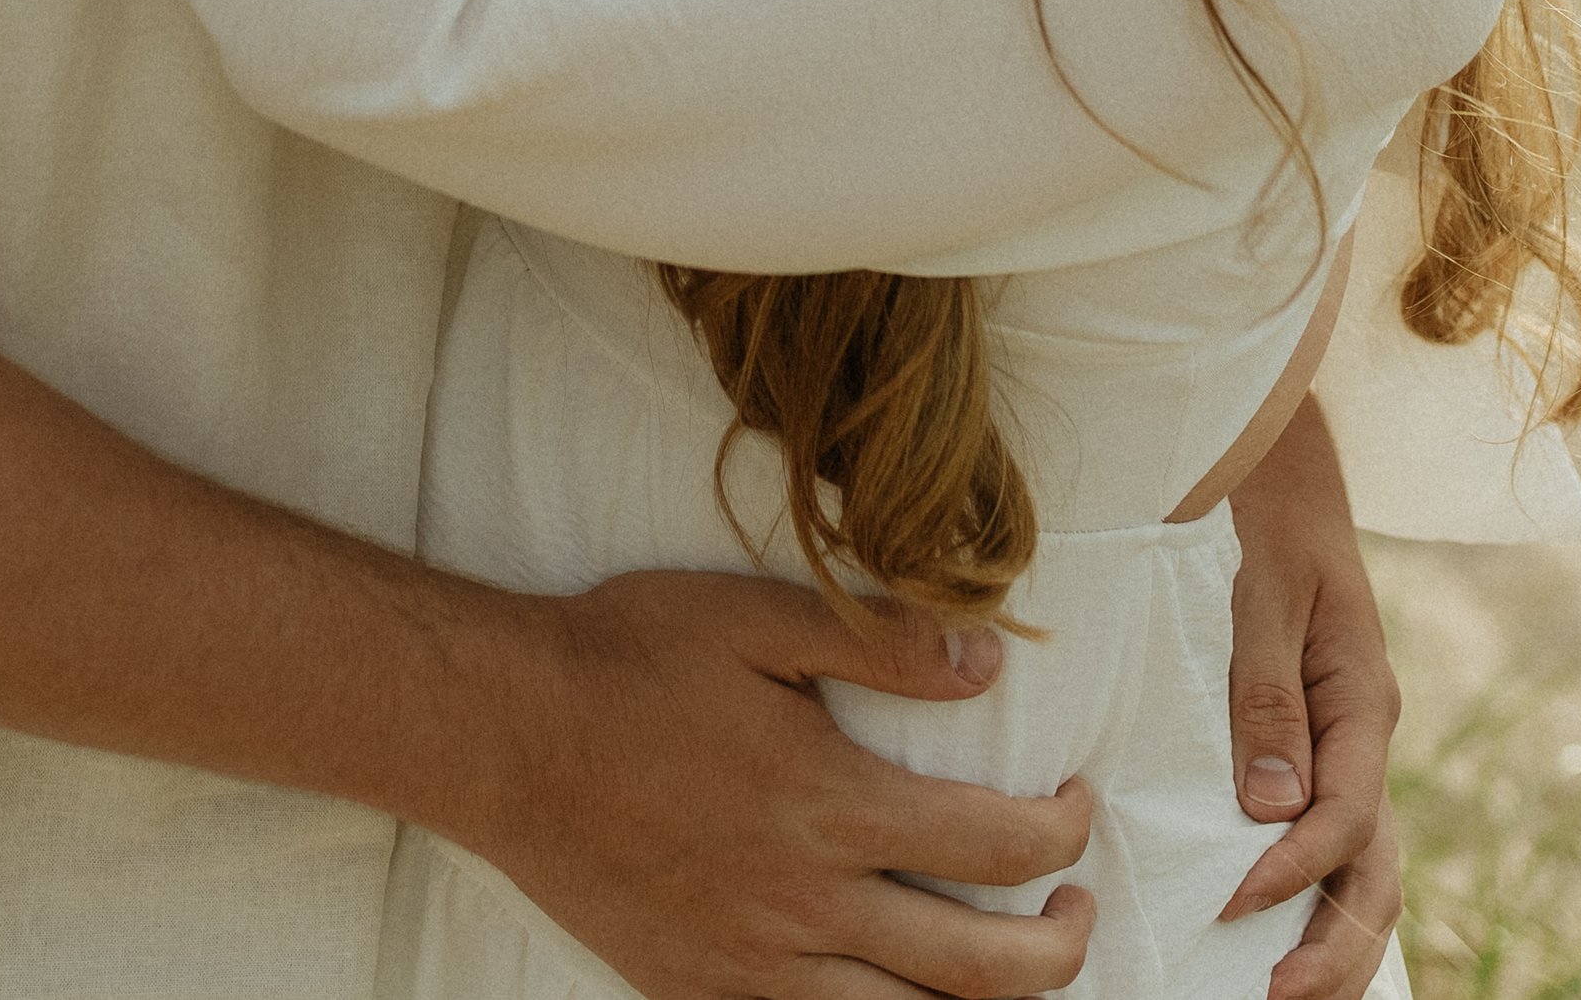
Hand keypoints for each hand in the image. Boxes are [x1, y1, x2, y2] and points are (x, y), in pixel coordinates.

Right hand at [466, 567, 1092, 999]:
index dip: (1060, 832)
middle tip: (1075, 908)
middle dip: (1058, 948)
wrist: (505, 737)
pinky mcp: (702, 995)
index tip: (1074, 805)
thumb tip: (987, 661)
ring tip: (1011, 972)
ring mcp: (755, 967)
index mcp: (831, 807)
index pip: (996, 846)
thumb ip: (878, 640)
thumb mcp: (754, 619)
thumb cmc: (626, 660)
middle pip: (981, 973)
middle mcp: (807, 908)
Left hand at [1220, 401, 1403, 998]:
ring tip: (1283, 990)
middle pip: (1372, 866)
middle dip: (1333, 942)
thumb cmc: (1276, 534)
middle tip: (1276, 995)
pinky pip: (1333, 840)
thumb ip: (1267, 698)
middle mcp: (1366, 738)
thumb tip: (1271, 809)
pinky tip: (1280, 931)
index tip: (1233, 901)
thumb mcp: (1266, 599)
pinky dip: (1317, 896)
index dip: (1293, 868)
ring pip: (1363, 867)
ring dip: (1332, 935)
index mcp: (1363, 705)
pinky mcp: (1321, 751)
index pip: (1344, 816)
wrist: (1292, 487)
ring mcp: (1349, 751)